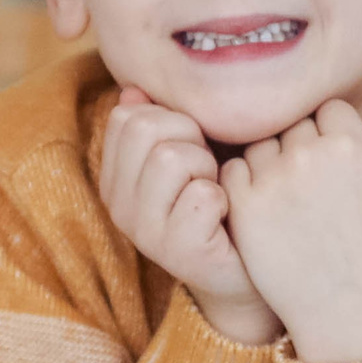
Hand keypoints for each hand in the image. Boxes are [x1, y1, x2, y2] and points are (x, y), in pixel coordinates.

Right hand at [100, 87, 282, 346]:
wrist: (247, 272)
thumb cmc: (220, 206)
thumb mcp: (187, 158)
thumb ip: (159, 124)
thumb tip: (132, 90)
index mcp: (114, 179)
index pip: (126, 116)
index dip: (170, 119)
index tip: (192, 147)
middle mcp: (118, 206)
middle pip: (145, 130)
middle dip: (190, 139)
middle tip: (208, 170)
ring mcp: (144, 232)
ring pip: (171, 157)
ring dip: (207, 168)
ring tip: (216, 191)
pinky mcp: (179, 253)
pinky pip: (202, 195)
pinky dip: (225, 198)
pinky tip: (227, 216)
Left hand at [221, 93, 361, 362]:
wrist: (350, 312)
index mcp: (352, 145)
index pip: (328, 108)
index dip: (332, 135)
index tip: (336, 165)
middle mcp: (310, 155)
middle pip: (292, 123)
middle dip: (301, 145)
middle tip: (312, 186)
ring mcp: (273, 179)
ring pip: (260, 143)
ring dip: (270, 162)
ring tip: (290, 201)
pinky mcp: (243, 206)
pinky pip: (232, 171)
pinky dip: (243, 183)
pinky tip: (266, 209)